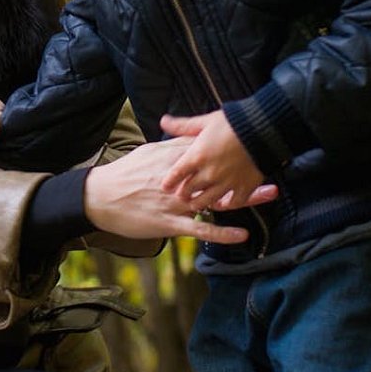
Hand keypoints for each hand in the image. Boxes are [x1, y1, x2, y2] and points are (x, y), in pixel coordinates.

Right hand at [83, 137, 277, 244]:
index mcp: (170, 159)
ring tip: (270, 194)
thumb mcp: (145, 153)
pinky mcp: (168, 223)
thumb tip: (188, 136)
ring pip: (214, 199)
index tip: (253, 137)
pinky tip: (242, 234)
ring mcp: (174, 202)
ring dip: (244, 197)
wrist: (98, 198)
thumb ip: (169, 145)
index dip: (230, 144)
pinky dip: (221, 232)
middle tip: (272, 162)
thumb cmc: (122, 175)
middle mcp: (177, 180)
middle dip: (245, 168)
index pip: (205, 148)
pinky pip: (199, 228)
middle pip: (218, 172)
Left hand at [159, 111, 265, 210]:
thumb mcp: (205, 121)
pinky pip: (233, 203)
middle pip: (189, 190)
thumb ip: (183, 126)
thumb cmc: (233, 122)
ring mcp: (227, 182)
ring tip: (197, 203)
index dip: (168, 182)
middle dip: (183, 193)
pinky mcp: (244, 187)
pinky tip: (224, 203)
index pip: (175, 174)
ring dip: (200, 203)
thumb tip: (164, 122)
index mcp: (197, 156)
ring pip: (207, 201)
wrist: (264, 129)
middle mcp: (209, 173)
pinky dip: (227, 205)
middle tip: (181, 195)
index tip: (166, 186)